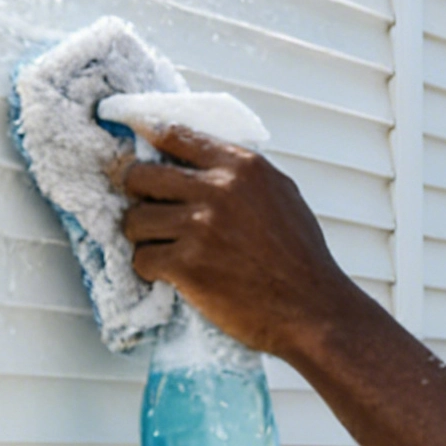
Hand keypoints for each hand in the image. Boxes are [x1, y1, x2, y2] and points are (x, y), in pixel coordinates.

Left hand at [120, 124, 357, 357]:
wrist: (312, 309)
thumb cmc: (300, 258)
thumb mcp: (281, 194)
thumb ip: (241, 175)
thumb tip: (200, 162)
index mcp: (242, 167)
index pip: (175, 136)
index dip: (146, 138)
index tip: (133, 141)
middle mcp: (219, 190)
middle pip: (141, 176)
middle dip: (137, 194)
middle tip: (148, 211)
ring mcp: (200, 227)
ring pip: (135, 220)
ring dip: (142, 237)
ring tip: (162, 248)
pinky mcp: (187, 266)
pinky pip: (142, 258)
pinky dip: (150, 269)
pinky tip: (170, 274)